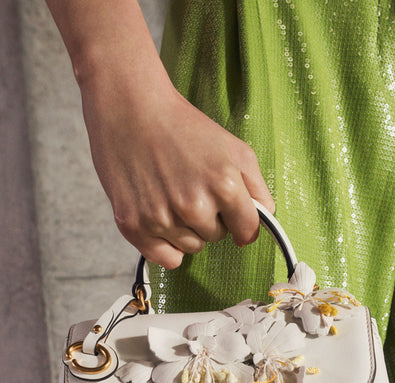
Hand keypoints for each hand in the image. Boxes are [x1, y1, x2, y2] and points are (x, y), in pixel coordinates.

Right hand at [80, 76, 274, 268]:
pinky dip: (166, 246)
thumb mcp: (234, 148)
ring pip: (191, 248)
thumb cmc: (182, 126)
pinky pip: (166, 259)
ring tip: (170, 194)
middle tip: (189, 186)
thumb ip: (258, 188)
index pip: (247, 231)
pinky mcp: (134, 226)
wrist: (129, 108)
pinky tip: (159, 217)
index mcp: (224, 186)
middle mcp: (194, 206)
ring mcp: (162, 218)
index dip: (239, 221)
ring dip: (186, 230)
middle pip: (216, 238)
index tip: (228, 209)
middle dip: (209, 218)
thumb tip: (262, 222)